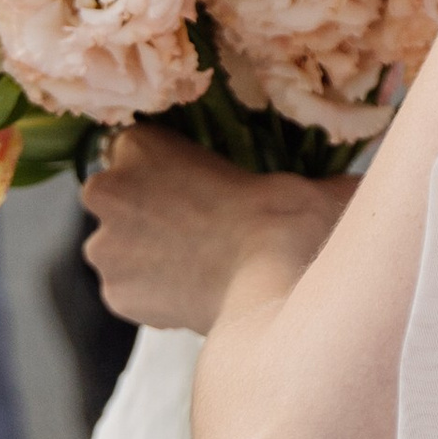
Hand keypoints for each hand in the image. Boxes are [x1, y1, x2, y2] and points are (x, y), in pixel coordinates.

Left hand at [80, 126, 354, 331]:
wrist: (280, 274)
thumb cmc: (289, 211)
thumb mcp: (278, 167)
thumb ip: (266, 163)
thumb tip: (332, 175)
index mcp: (138, 143)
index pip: (135, 153)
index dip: (167, 174)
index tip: (197, 190)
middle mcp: (108, 189)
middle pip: (117, 199)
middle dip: (147, 214)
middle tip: (197, 231)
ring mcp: (105, 245)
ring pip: (118, 248)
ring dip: (146, 255)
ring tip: (198, 265)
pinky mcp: (115, 293)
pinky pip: (129, 291)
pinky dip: (153, 295)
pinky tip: (193, 292)